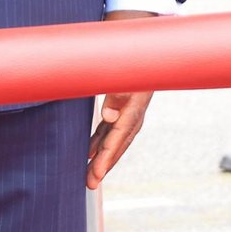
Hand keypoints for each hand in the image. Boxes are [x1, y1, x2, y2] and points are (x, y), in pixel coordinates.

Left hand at [88, 10, 155, 189]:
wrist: (141, 48)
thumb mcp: (122, 72)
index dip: (107, 155)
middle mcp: (134, 115)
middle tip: (90, 183)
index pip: (119, 136)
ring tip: (89, 178)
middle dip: (104, 165)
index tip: (97, 172)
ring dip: (101, 159)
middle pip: (118, 145)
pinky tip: (89, 156)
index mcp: (134, 106)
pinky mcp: (122, 112)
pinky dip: (99, 145)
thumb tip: (109, 116)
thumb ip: (115, 94)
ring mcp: (129, 115)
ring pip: (114, 142)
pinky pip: (110, 132)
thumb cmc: (128, 58)